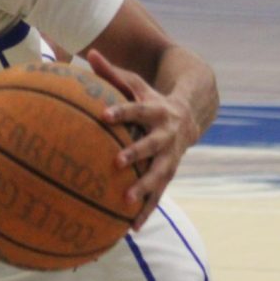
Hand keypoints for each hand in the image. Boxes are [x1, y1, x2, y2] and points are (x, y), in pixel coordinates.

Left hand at [87, 48, 199, 229]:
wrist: (190, 115)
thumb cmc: (150, 98)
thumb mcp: (135, 83)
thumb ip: (111, 72)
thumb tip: (89, 52)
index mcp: (156, 110)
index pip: (136, 109)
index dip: (121, 112)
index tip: (103, 115)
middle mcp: (166, 135)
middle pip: (152, 145)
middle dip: (136, 154)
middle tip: (116, 163)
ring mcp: (170, 156)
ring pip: (159, 175)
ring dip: (144, 189)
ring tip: (125, 202)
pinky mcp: (169, 173)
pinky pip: (158, 195)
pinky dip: (146, 211)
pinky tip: (131, 228)